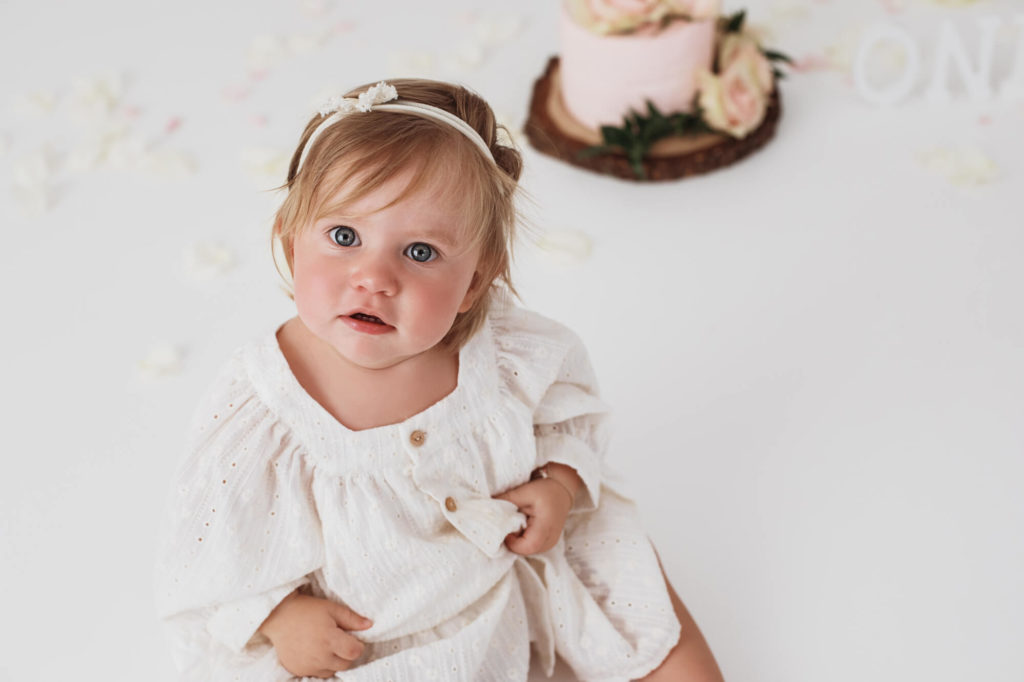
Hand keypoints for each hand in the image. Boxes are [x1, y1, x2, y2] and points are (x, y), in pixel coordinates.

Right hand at [257, 590, 372, 677]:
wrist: (278, 616)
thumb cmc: (307, 610)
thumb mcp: (331, 608)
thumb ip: (352, 619)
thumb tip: (369, 625)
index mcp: (329, 639)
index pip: (354, 653)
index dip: (358, 646)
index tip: (353, 638)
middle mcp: (319, 656)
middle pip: (345, 664)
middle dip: (347, 653)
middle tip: (338, 639)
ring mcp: (308, 666)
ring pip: (332, 670)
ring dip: (334, 661)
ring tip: (325, 645)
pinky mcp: (298, 670)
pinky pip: (317, 673)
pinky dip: (320, 665)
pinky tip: (314, 651)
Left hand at [494, 473, 575, 555]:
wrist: (563, 489)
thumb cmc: (545, 489)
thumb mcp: (524, 491)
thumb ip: (506, 500)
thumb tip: (487, 507)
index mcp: (546, 526)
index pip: (528, 546)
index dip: (512, 542)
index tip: (505, 530)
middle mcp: (551, 539)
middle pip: (526, 551)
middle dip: (513, 542)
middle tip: (508, 526)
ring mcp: (550, 543)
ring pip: (528, 551)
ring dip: (518, 542)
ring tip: (516, 525)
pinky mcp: (548, 543)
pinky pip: (532, 548)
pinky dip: (524, 541)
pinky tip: (522, 527)